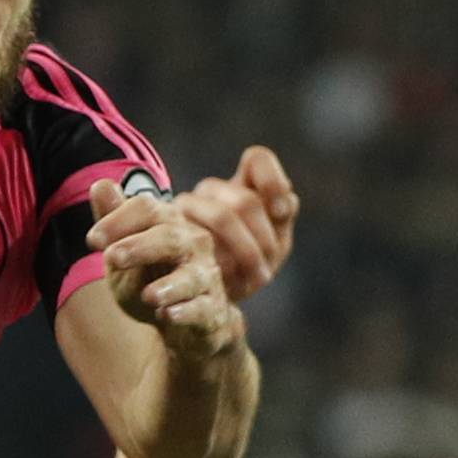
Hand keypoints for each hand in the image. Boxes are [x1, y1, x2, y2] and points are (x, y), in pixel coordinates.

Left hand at [88, 179, 243, 362]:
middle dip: (140, 246)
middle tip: (112, 258)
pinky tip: (167, 315)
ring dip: (169, 285)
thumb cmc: (153, 278)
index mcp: (169, 223)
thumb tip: (100, 185)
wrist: (186, 320)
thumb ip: (114, 220)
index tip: (93, 241)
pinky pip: (202, 309)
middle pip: (170, 237)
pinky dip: (186, 312)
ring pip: (191, 276)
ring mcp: (205, 277)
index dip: (119, 220)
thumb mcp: (125, 250)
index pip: (147, 209)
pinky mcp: (213, 310)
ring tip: (149, 295)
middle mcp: (192, 244)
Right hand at [174, 146, 299, 302]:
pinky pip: (197, 238)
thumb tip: (288, 201)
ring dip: (246, 254)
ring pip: (223, 216)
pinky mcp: (170, 228)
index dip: (273, 182)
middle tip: (267, 273)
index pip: (257, 159)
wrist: (208, 298)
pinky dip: (221, 264)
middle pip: (247, 202)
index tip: (280, 213)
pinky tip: (228, 281)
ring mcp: (188, 206)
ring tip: (252, 280)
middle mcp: (213, 190)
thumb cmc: (246, 268)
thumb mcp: (272, 246)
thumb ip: (281, 219)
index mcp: (242, 186)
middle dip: (264, 241)